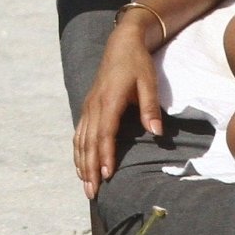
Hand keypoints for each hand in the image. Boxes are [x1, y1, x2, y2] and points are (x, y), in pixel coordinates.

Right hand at [72, 26, 163, 199]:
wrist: (122, 42)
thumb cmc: (137, 62)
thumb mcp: (149, 82)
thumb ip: (150, 108)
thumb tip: (156, 133)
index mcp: (109, 100)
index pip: (105, 134)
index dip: (105, 155)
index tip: (107, 175)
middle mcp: (94, 105)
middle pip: (89, 142)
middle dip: (89, 169)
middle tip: (92, 192)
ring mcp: (88, 106)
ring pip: (81, 140)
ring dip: (82, 163)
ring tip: (85, 185)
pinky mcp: (88, 106)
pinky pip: (79, 132)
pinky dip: (79, 151)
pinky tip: (81, 164)